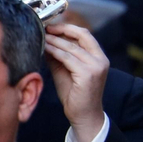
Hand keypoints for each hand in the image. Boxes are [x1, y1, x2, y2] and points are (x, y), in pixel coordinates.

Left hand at [44, 23, 106, 141]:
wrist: (83, 115)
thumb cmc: (74, 94)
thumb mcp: (65, 69)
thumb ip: (58, 55)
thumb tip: (44, 39)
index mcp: (99, 57)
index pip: (84, 34)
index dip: (67, 27)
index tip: (51, 25)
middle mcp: (100, 59)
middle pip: (80, 35)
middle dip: (61, 29)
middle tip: (45, 27)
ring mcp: (96, 67)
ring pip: (71, 47)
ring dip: (54, 40)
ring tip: (41, 36)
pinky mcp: (87, 74)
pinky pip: (67, 58)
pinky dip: (55, 51)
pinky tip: (45, 48)